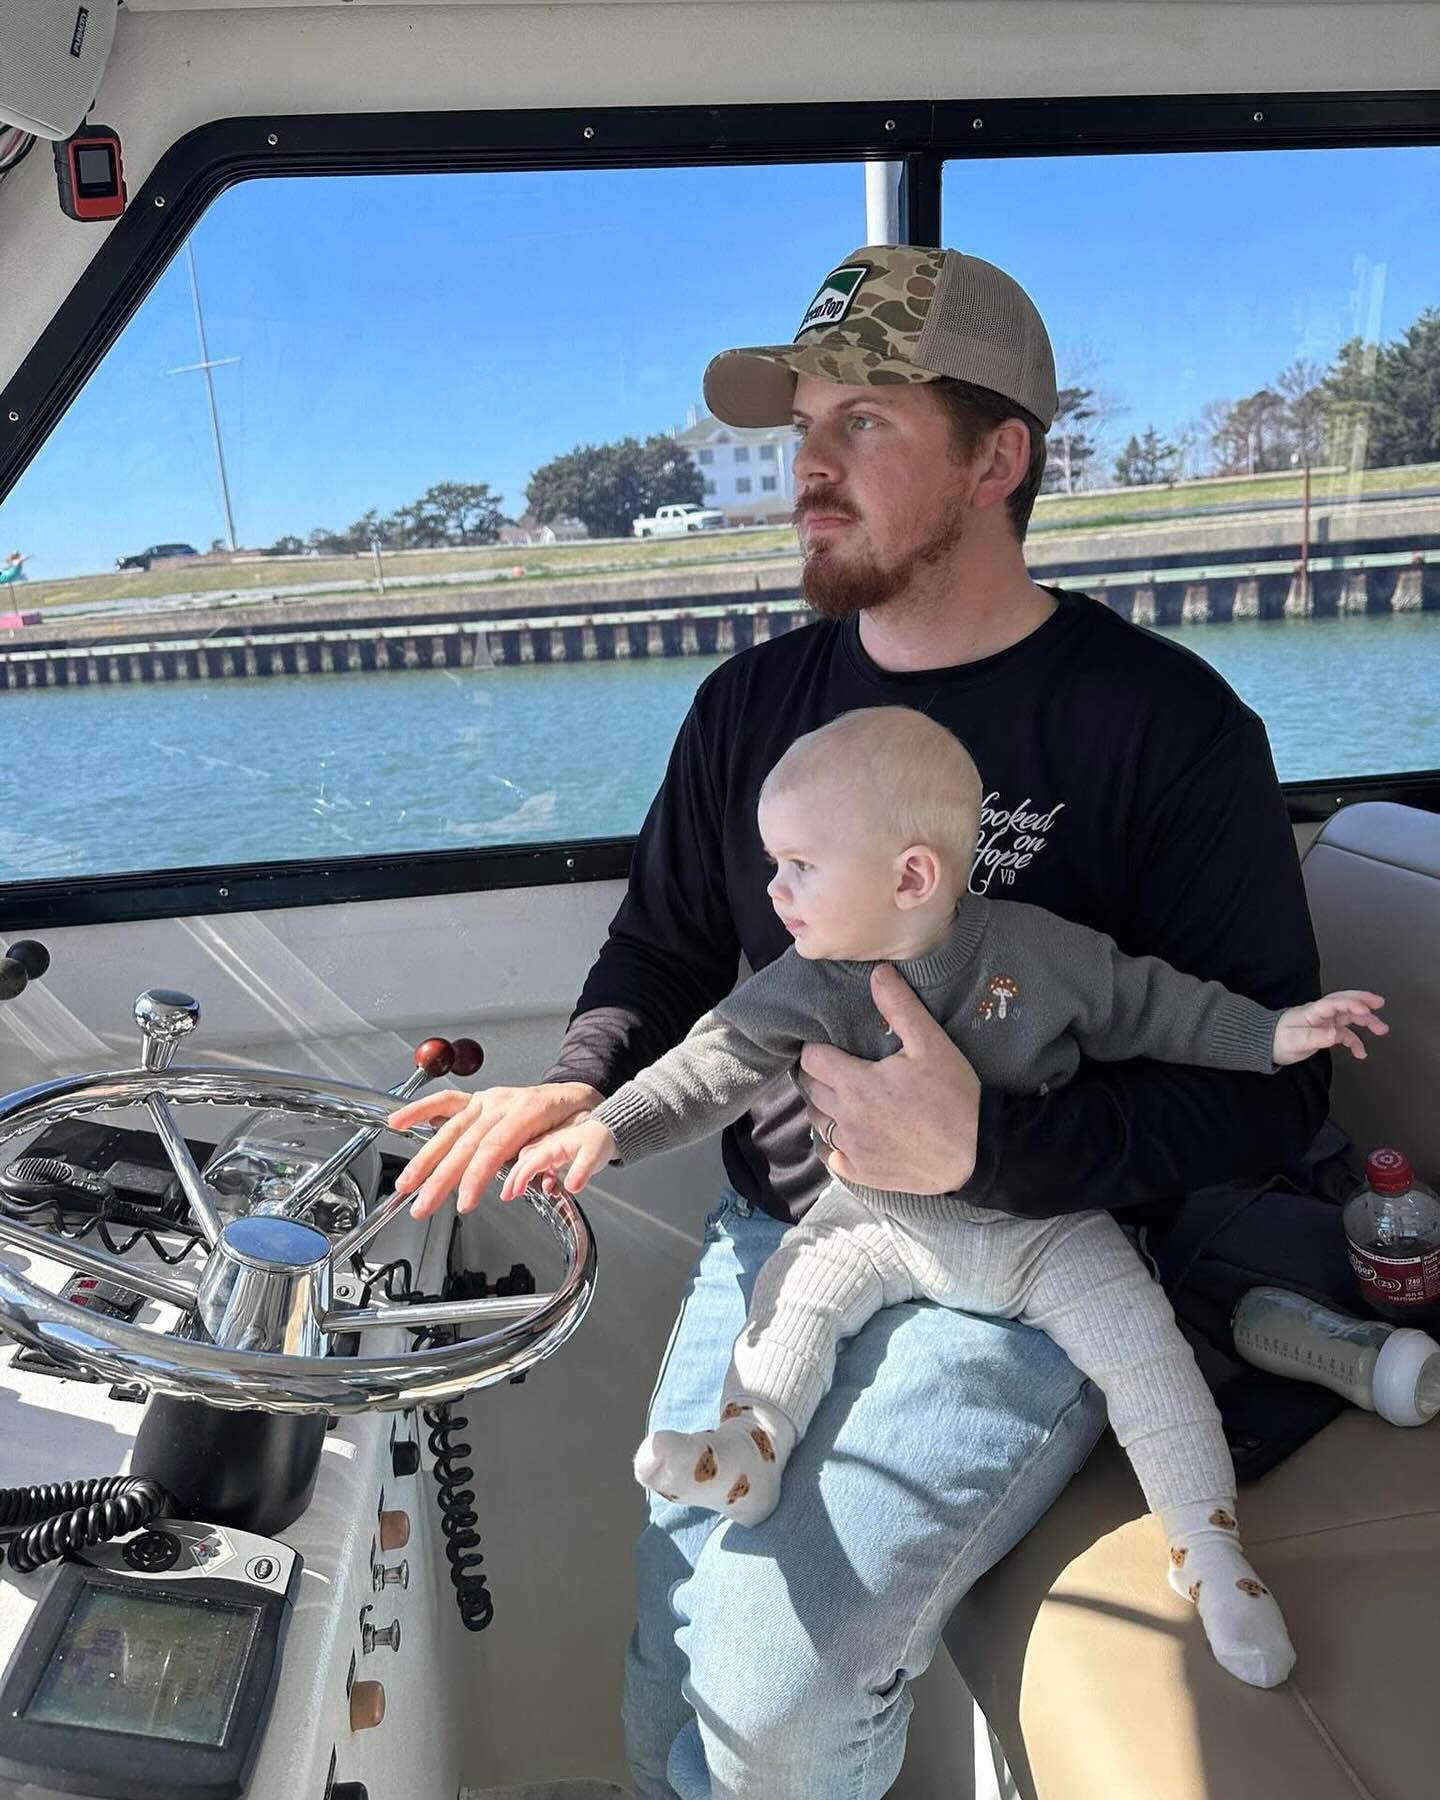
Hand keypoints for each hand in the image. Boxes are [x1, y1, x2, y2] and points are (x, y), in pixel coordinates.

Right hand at [387, 1080, 601, 1216]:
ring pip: (451, 1129)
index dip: (475, 1176)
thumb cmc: (577, 1118)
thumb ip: (553, 1161)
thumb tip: (534, 1183)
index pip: (494, 1148)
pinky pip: (446, 1102)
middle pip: (466, 1142)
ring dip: (424, 1158)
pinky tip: (398, 1122)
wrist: (578, 1093)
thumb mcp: (578, 1140)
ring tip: (406, 1184)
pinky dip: (419, 1110)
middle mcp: (502, 1103)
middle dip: (441, 1177)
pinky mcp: (478, 1101)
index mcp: (528, 1111)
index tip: (462, 1203)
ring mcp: (487, 1100)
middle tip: (422, 1205)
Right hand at [500, 1118, 617, 1200]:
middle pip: (521, 1161)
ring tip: (515, 1192)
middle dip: (512, 1179)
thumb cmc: (601, 1137)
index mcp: (552, 1143)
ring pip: (525, 1161)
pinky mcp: (554, 1151)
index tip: (514, 1192)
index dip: (519, 1177)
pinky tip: (546, 1186)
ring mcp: (548, 1147)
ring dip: (519, 1177)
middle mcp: (546, 1144)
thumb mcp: (594, 1155)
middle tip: (506, 1195)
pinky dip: (537, 1176)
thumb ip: (582, 1170)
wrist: (609, 1125)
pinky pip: (538, 1163)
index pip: (530, 1161)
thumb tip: (571, 1187)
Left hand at [798, 964, 981, 1193]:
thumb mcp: (932, 1044)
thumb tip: (878, 972)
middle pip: (811, 1089)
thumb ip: (900, 1007)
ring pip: (818, 1122)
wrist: (977, 1152)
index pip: (811, 1059)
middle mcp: (845, 1118)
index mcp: (856, 1084)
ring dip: (826, 1107)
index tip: (834, 1046)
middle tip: (842, 1068)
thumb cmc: (954, 1096)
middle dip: (821, 1075)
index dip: (819, 1048)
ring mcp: (851, 1149)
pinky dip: (836, 1142)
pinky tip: (854, 1132)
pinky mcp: (859, 1173)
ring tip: (847, 1098)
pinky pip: (831, 1154)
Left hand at [1272, 991, 1386, 1064]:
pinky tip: (1361, 1053)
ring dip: (1366, 1022)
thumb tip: (1336, 1035)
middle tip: (1380, 1003)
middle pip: (1346, 1003)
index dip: (1352, 1004)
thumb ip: (1316, 1037)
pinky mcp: (1325, 1032)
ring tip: (1381, 1029)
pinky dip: (1355, 1041)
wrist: (1265, 1045)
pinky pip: (1344, 1034)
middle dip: (1364, 1001)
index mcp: (1312, 1011)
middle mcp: (1321, 1014)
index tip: (1367, 1009)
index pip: (1336, 1003)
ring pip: (1349, 1017)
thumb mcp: (1296, 1041)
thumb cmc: (1276, 1040)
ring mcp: (1324, 1022)